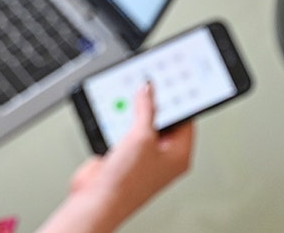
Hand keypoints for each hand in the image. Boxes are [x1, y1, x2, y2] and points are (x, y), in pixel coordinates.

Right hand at [39, 83, 193, 232]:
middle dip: (153, 104)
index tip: (171, 82)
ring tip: (129, 97)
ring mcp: (143, 157)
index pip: (186, 119)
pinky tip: (114, 114)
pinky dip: (119, 122)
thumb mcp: (141, 137)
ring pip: (141, 125)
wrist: (97, 200)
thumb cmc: (126, 182)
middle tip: (148, 85)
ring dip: (133, 113)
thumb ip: (146, 109)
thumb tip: (148, 90)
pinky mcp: (124, 157)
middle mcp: (163, 157)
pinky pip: (124, 133)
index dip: (179, 99)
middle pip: (163, 121)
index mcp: (179, 154)